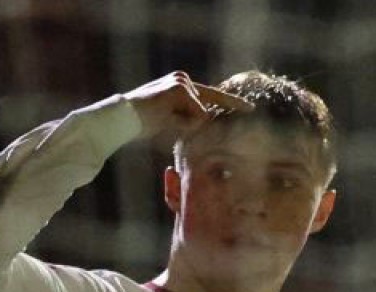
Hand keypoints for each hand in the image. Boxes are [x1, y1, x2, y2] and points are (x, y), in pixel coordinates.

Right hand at [124, 71, 253, 144]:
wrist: (124, 118)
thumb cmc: (145, 123)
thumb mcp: (174, 121)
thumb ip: (192, 119)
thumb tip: (209, 128)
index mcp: (184, 85)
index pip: (212, 96)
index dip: (233, 103)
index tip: (251, 108)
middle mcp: (185, 79)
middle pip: (207, 112)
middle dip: (190, 125)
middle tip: (165, 120)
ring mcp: (183, 81)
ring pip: (201, 116)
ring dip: (184, 124)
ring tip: (162, 118)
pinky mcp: (181, 88)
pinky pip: (197, 116)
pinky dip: (182, 123)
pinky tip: (163, 116)